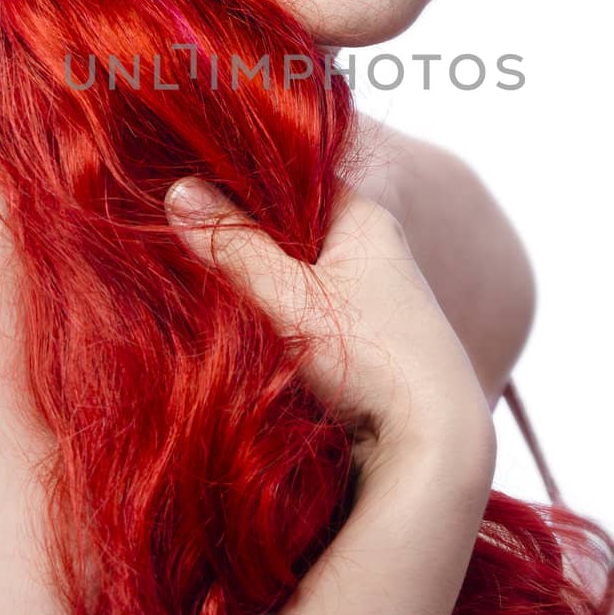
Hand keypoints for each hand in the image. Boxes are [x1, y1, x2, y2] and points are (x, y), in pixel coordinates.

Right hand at [164, 176, 495, 488]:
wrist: (435, 441)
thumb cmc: (371, 357)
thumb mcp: (290, 299)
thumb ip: (234, 247)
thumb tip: (178, 190)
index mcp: (363, 218)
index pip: (293, 174)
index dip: (239, 177)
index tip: (186, 182)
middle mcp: (373, 247)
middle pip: (292, 223)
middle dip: (243, 232)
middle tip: (180, 233)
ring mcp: (373, 294)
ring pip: (298, 270)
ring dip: (258, 278)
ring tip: (200, 275)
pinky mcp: (367, 337)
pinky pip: (309, 307)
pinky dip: (277, 312)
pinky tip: (243, 323)